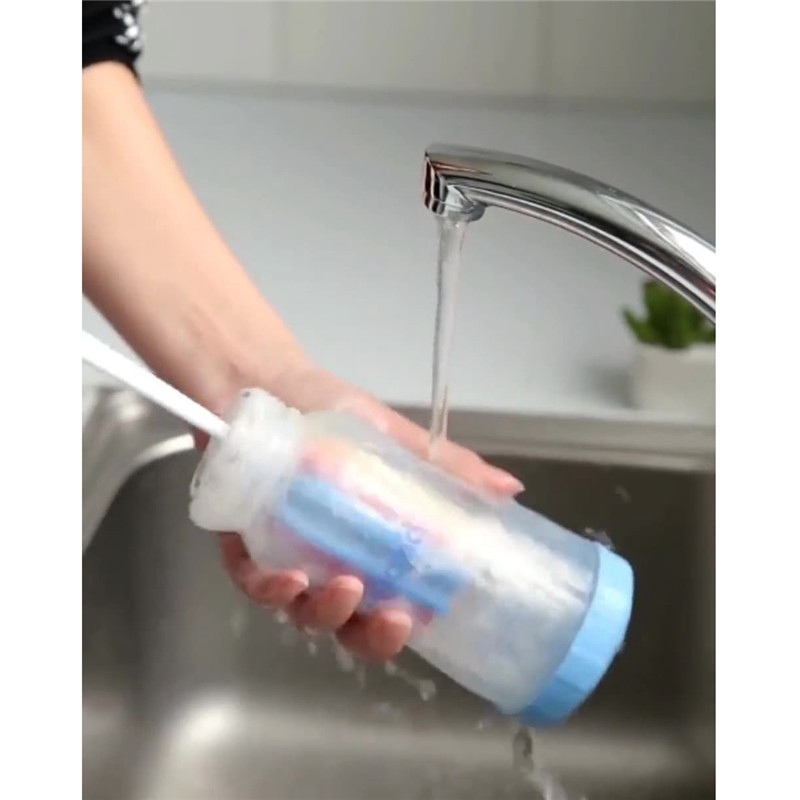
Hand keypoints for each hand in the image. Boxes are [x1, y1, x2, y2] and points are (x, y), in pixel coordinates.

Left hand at [205, 360, 523, 661]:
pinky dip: (271, 591)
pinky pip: (253, 585)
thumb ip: (447, 467)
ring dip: (326, 614)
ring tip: (346, 590)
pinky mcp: (241, 546)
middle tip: (392, 621)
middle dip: (371, 636)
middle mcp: (325, 562)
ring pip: (302, 612)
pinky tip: (289, 580)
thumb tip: (510, 488)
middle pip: (349, 624)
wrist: (266, 382)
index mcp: (365, 546)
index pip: (389, 601)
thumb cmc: (330, 413)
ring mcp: (283, 558)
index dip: (406, 622)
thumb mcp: (395, 439)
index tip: (428, 619)